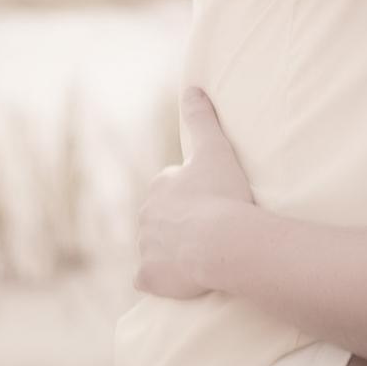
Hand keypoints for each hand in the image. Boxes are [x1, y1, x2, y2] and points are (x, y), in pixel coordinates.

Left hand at [134, 87, 253, 298]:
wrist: (221, 242)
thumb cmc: (221, 193)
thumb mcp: (214, 148)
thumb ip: (201, 117)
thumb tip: (192, 87)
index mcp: (160, 187)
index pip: (172, 188)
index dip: (193, 194)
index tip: (212, 200)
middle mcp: (145, 217)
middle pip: (161, 219)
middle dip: (178, 222)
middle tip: (208, 228)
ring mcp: (145, 249)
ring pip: (154, 248)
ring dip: (170, 250)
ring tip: (199, 254)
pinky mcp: (149, 278)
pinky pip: (149, 278)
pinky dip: (158, 278)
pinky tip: (176, 278)